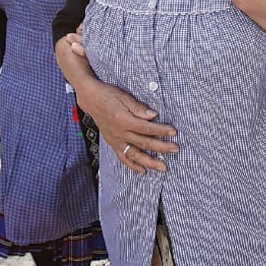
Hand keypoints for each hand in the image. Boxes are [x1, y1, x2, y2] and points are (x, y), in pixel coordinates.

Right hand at [61, 32, 178, 173]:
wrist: (90, 99)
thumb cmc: (108, 95)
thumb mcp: (124, 97)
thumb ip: (139, 108)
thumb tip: (153, 116)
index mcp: (123, 120)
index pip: (146, 128)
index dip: (161, 130)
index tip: (173, 132)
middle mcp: (119, 133)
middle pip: (144, 143)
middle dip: (161, 147)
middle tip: (175, 149)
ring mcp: (115, 140)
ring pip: (134, 155)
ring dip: (149, 162)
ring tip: (163, 167)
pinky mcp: (112, 143)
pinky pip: (123, 157)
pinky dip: (133, 165)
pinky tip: (143, 170)